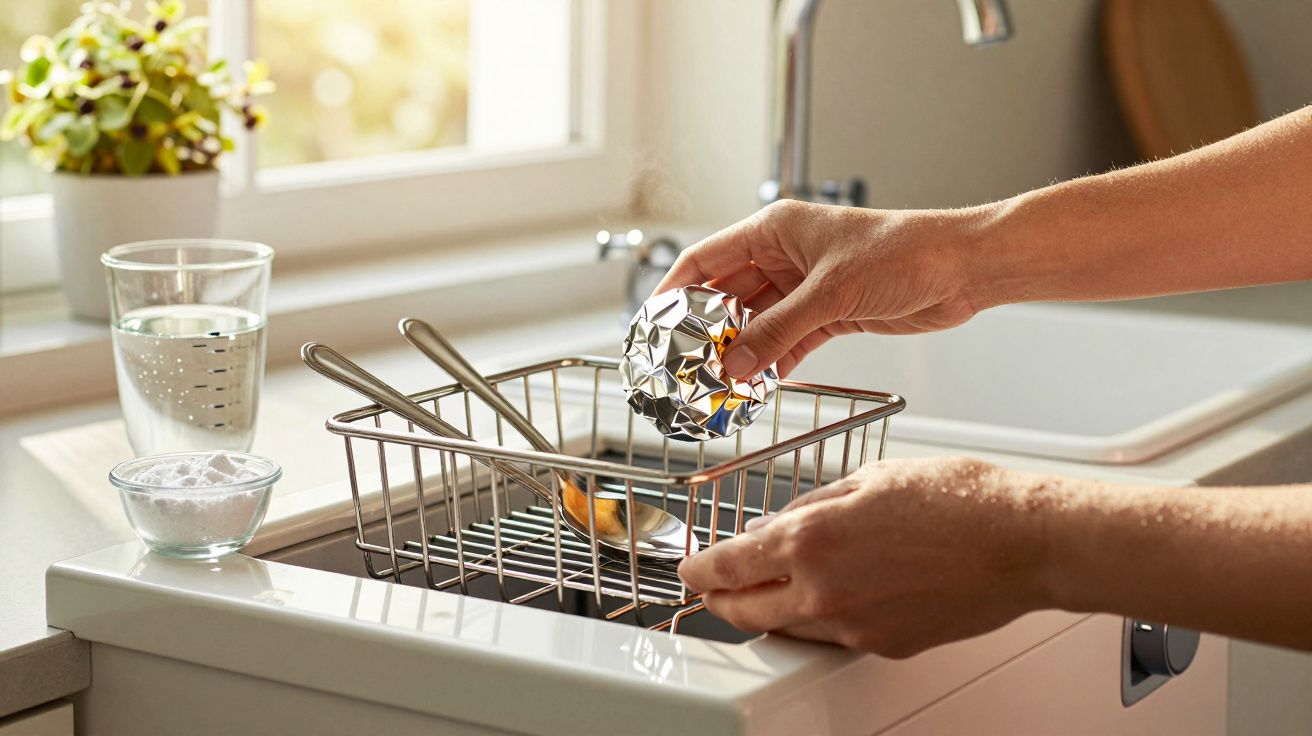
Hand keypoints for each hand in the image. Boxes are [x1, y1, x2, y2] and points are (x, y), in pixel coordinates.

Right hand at [653, 200, 992, 376]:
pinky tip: (756, 384)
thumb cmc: (904, 252)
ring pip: (756, 324)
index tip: (651, 325)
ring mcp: (805, 287)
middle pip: (727, 296)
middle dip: (706, 332)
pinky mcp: (829, 312)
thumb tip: (732, 365)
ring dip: (740, 353)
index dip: (674, 292)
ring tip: (717, 384)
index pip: (705, 260)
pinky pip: (786, 341)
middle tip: (684, 366)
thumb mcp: (830, 293)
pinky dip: (772, 362)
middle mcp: (784, 257)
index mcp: (774, 231)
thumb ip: (777, 331)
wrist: (962, 268)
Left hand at [677, 458, 1052, 658]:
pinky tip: (840, 592)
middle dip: (719, 600)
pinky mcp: (884, 645)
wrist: (1021, 542)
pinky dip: (824, 617)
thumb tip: (778, 525)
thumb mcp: (869, 479)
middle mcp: (823, 592)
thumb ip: (813, 505)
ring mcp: (853, 627)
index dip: (698, 569)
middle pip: (744, 611)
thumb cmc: (958, 500)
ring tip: (774, 587)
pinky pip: (835, 636)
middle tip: (714, 587)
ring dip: (770, 610)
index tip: (691, 566)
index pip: (726, 566)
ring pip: (787, 629)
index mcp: (810, 540)